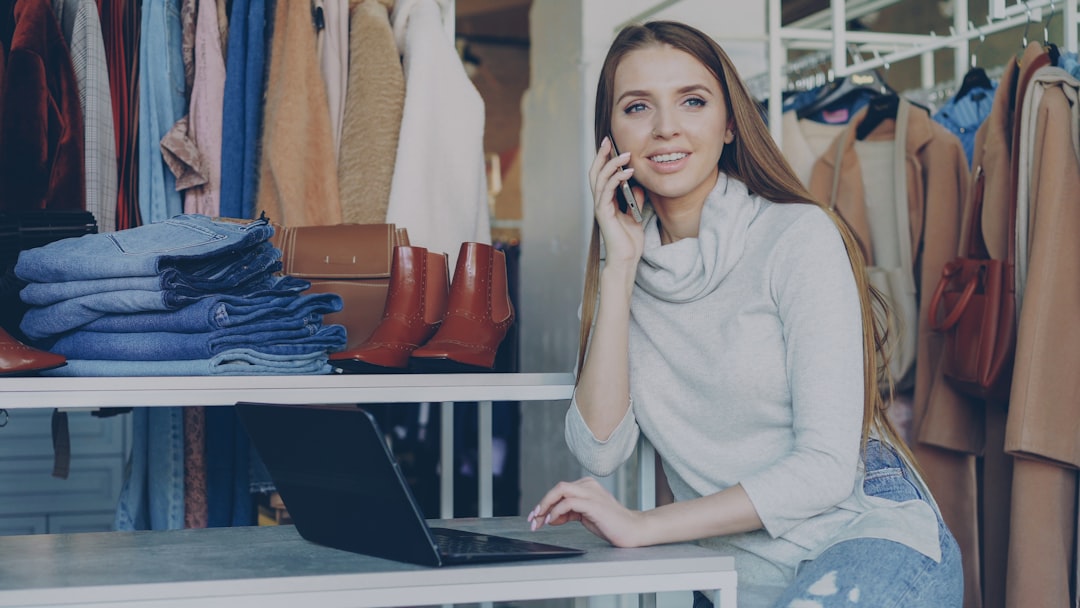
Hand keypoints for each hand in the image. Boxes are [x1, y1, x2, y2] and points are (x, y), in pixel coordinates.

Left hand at [527, 477, 645, 547]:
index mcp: (587, 486)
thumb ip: (569, 512)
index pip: (560, 490)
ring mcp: (592, 494)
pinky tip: (552, 521)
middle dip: (542, 503)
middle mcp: (589, 486)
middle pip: (558, 488)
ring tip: (540, 521)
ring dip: (546, 506)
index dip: (545, 502)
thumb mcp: (585, 516)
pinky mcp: (594, 504)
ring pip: (561, 490)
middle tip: (533, 519)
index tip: (536, 517)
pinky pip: (569, 502)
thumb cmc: (611, 523)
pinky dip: (557, 511)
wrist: (632, 530)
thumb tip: (550, 516)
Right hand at [590, 138, 645, 267]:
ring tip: (625, 155)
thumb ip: (634, 199)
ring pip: (600, 178)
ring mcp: (600, 206)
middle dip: (601, 155)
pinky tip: (628, 172)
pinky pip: (607, 190)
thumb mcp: (636, 215)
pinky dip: (616, 179)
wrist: (626, 258)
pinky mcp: (604, 213)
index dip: (604, 159)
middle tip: (608, 141)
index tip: (610, 144)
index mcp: (606, 201)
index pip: (601, 175)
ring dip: (612, 164)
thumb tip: (637, 185)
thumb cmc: (629, 241)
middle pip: (595, 172)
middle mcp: (600, 201)